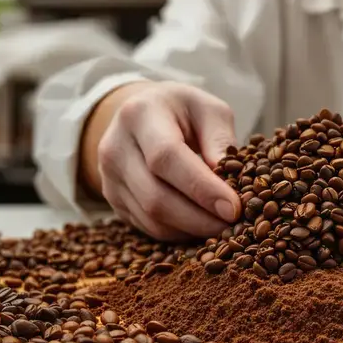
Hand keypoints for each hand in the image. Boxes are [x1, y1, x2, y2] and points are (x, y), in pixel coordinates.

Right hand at [81, 81, 241, 240]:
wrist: (141, 114)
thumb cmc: (182, 111)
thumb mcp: (208, 110)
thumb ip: (220, 141)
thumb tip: (231, 184)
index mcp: (139, 114)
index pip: (166, 157)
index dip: (201, 187)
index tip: (233, 208)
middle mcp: (115, 147)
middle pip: (155, 196)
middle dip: (199, 218)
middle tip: (234, 225)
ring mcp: (109, 177)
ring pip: (151, 218)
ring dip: (191, 229)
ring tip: (222, 227)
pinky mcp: (113, 199)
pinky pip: (148, 227)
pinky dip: (178, 232)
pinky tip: (200, 225)